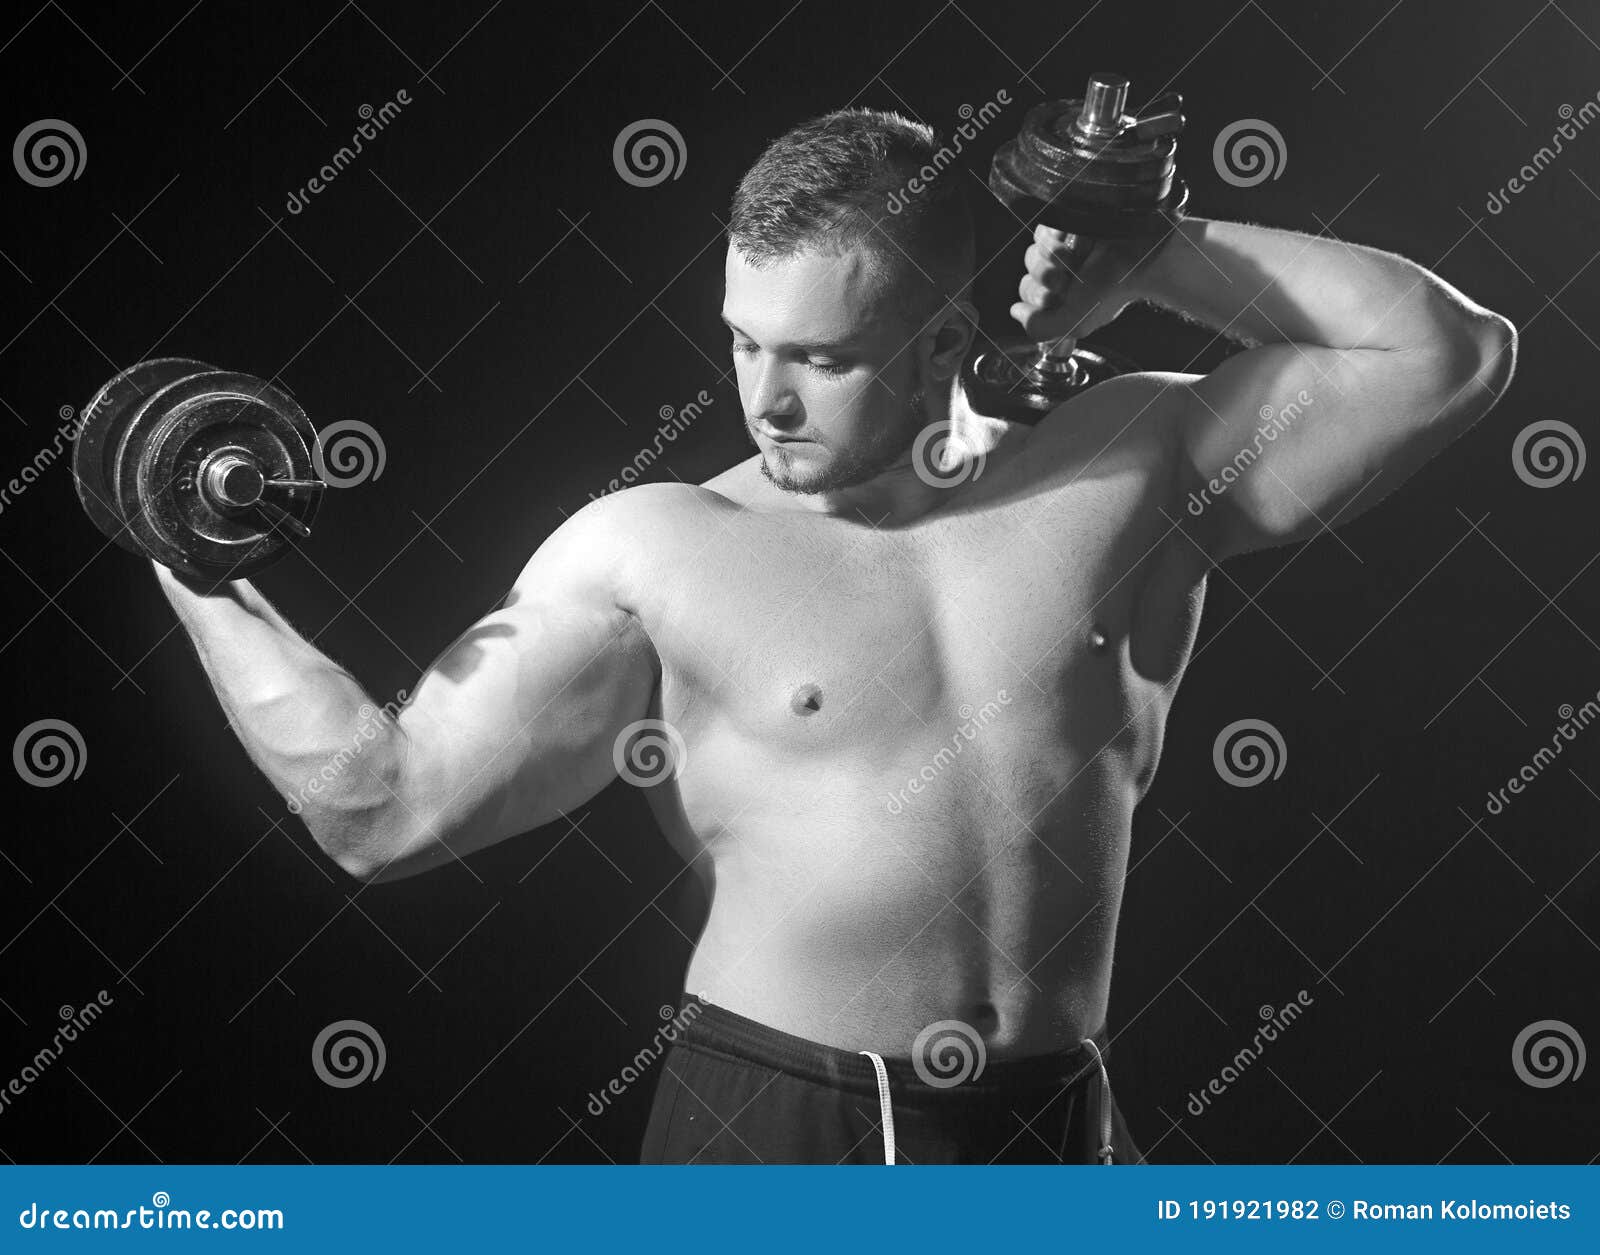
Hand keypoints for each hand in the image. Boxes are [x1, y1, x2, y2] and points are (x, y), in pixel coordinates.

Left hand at [1009, 225, 1162, 343]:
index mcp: (1062, 302)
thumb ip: (1041, 328)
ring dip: (1054, 259)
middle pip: (1027, 279)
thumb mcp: (1076, 322)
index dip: (1039, 300)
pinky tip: (1077, 241)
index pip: (1027, 302)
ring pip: (1031, 255)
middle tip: (1073, 278)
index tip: (1061, 298)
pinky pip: (1040, 233)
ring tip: (1079, 259)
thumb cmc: (1114, 285)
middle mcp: (1060, 278)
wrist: (1138, 250)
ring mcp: (1061, 251)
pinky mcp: (1063, 226)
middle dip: (1048, 280)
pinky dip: (1057, 238)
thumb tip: (1015, 312)